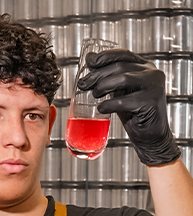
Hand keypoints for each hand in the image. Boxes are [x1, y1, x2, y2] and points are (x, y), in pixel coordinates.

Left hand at [77, 49, 180, 165]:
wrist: (149, 137)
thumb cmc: (134, 114)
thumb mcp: (120, 92)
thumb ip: (109, 78)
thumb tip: (90, 60)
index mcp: (145, 68)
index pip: (123, 55)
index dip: (105, 56)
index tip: (89, 62)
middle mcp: (152, 73)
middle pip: (120, 67)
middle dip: (98, 75)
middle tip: (83, 84)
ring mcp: (154, 86)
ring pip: (123, 78)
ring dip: (103, 86)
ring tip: (94, 95)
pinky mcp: (152, 102)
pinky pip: (125, 101)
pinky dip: (110, 104)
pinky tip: (102, 109)